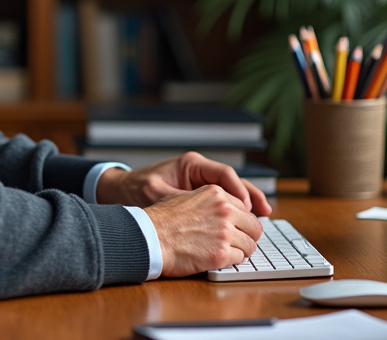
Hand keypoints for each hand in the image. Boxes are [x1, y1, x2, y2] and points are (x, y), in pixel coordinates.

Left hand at [95, 151, 271, 215]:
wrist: (120, 190)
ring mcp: (199, 181)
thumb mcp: (159, 195)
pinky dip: (234, 208)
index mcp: (191, 164)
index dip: (239, 190)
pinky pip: (221, 199)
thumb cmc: (136, 190)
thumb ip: (183, 201)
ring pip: (231, 190)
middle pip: (233, 181)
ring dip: (247, 203)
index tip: (247, 207)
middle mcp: (198, 170)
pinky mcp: (198, 193)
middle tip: (265, 213)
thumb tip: (208, 213)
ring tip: (264, 216)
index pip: (223, 174)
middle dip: (250, 197)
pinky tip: (245, 221)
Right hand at [144, 185, 263, 276]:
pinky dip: (231, 261)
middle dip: (247, 236)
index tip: (239, 228)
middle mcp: (224, 211)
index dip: (242, 221)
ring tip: (226, 252)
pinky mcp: (221, 253)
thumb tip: (222, 209)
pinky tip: (217, 258)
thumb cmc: (161, 219)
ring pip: (250, 245)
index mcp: (216, 194)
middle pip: (254, 227)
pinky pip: (239, 259)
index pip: (245, 208)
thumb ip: (208, 201)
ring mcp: (224, 232)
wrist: (149, 237)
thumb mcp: (185, 197)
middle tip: (239, 243)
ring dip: (240, 250)